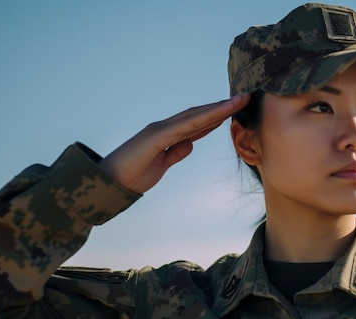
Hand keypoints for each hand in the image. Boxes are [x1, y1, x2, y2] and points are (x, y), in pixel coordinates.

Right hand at [99, 94, 249, 193]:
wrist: (110, 183)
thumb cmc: (133, 175)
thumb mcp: (162, 165)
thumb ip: (175, 153)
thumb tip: (190, 145)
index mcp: (168, 135)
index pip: (198, 123)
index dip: (217, 115)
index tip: (236, 110)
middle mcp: (165, 128)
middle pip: (200, 114)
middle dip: (223, 107)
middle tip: (245, 98)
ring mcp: (160, 130)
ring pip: (195, 116)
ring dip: (218, 108)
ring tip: (239, 101)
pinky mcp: (155, 137)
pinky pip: (183, 126)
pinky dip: (201, 119)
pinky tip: (217, 113)